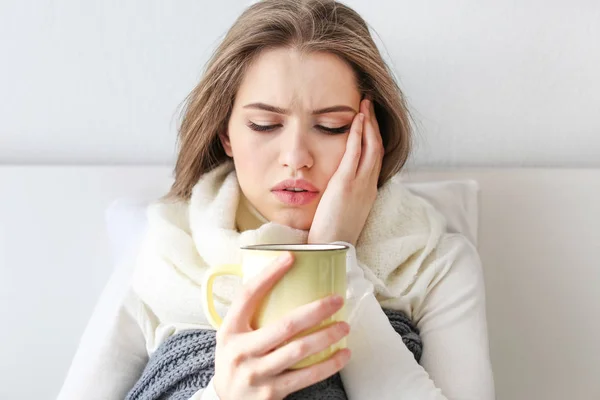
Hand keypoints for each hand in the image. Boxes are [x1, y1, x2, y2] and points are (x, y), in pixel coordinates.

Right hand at [212, 252, 351, 399]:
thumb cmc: (236, 358)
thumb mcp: (232, 334)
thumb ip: (251, 312)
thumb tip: (283, 279)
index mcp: (230, 329)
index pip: (248, 295)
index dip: (269, 274)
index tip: (291, 258)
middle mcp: (241, 351)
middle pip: (284, 325)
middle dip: (316, 310)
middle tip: (337, 300)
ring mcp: (256, 373)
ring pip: (299, 350)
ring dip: (327, 336)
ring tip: (344, 325)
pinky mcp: (271, 393)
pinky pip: (306, 376)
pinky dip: (328, 365)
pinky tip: (343, 354)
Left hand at [308, 98, 383, 245]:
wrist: (332, 250)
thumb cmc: (334, 235)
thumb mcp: (344, 212)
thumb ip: (345, 196)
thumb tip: (339, 187)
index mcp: (368, 192)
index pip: (375, 159)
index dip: (374, 138)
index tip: (369, 123)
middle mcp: (368, 185)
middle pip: (377, 148)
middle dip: (374, 125)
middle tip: (369, 106)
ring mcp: (359, 184)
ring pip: (371, 146)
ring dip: (368, 124)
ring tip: (364, 105)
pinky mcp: (345, 184)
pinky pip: (355, 153)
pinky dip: (357, 134)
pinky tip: (355, 119)